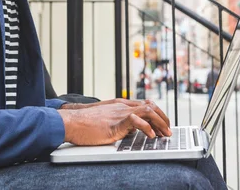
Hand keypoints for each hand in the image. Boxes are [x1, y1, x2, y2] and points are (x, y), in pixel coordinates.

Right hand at [57, 103, 171, 145]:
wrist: (71, 121)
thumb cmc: (84, 124)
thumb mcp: (105, 121)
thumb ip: (118, 123)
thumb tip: (129, 132)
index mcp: (120, 105)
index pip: (145, 105)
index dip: (157, 115)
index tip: (163, 125)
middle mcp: (122, 106)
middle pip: (150, 106)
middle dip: (163, 118)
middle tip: (168, 131)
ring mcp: (120, 112)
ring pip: (148, 111)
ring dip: (160, 123)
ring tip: (165, 134)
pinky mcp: (116, 121)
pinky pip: (137, 121)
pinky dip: (147, 128)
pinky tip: (151, 136)